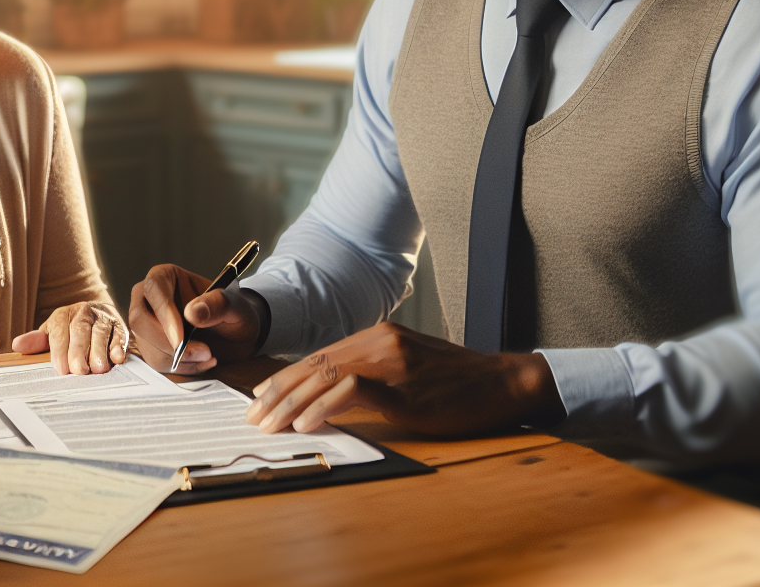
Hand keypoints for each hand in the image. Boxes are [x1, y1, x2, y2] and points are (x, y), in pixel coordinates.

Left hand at [10, 301, 127, 374]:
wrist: (97, 314)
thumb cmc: (70, 331)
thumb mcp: (52, 333)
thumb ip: (37, 341)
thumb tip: (17, 345)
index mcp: (64, 314)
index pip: (60, 330)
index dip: (60, 350)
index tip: (61, 369)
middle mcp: (84, 312)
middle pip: (80, 330)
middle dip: (79, 351)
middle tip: (79, 371)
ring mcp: (103, 318)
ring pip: (101, 332)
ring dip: (100, 350)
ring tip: (98, 369)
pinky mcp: (120, 326)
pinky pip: (120, 335)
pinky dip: (119, 346)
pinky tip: (117, 358)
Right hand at [128, 264, 263, 373]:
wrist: (236, 334)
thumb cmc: (234, 313)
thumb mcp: (236, 306)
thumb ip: (218, 304)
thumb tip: (192, 312)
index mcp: (166, 277)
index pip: (154, 289)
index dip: (164, 314)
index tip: (181, 338)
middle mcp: (150, 299)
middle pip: (140, 320)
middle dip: (168, 343)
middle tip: (202, 351)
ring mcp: (148, 324)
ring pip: (146, 345)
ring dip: (177, 360)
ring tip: (208, 355)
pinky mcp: (152, 346)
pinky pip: (155, 361)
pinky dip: (180, 368)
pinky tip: (201, 361)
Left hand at [243, 322, 564, 436]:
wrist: (505, 382)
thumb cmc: (457, 382)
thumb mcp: (408, 368)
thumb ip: (371, 374)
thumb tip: (328, 398)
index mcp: (378, 336)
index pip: (318, 357)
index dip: (285, 379)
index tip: (261, 400)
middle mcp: (380, 343)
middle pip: (315, 365)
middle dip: (278, 392)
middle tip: (254, 417)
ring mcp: (394, 365)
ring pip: (327, 376)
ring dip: (292, 402)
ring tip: (272, 423)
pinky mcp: (407, 391)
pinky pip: (355, 392)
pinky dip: (325, 406)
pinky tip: (307, 422)